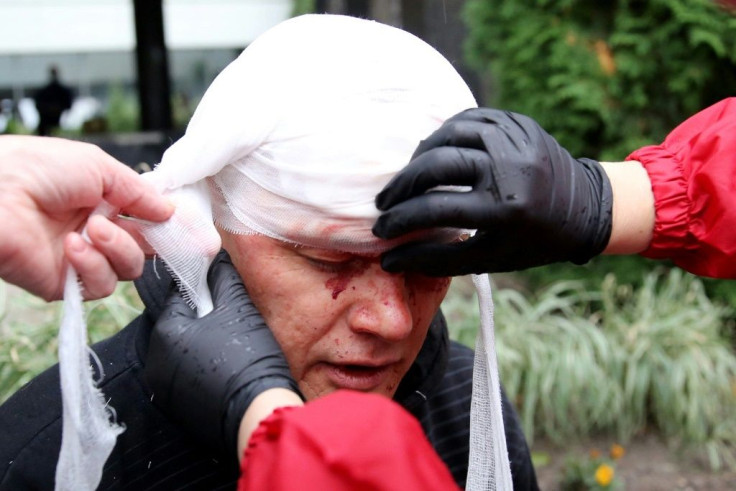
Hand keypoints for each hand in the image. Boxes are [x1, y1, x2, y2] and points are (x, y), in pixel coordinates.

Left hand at [0, 135, 172, 299]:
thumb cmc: (34, 168)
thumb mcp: (98, 167)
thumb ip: (139, 193)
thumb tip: (169, 211)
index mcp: (102, 201)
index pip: (147, 219)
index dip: (171, 226)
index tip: (194, 231)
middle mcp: (94, 231)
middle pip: (144, 249)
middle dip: (157, 242)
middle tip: (162, 234)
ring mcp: (80, 258)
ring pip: (127, 270)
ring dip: (117, 249)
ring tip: (92, 229)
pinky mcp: (64, 283)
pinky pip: (100, 286)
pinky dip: (93, 266)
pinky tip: (73, 246)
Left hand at [145, 251, 300, 459]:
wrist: (259, 412)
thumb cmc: (248, 356)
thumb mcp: (238, 307)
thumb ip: (222, 277)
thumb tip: (213, 257)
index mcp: (164, 333)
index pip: (180, 297)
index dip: (205, 292)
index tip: (225, 297)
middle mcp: (154, 362)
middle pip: (181, 326)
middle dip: (204, 320)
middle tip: (233, 324)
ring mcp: (164, 389)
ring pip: (184, 351)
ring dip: (203, 346)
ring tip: (233, 350)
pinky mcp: (177, 408)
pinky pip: (187, 376)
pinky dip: (204, 369)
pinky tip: (228, 371)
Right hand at [372, 108, 612, 274]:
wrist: (585, 208)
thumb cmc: (531, 242)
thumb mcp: (488, 259)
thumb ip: (435, 259)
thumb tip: (388, 260)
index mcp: (505, 209)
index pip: (435, 208)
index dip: (401, 219)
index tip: (381, 230)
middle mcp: (510, 168)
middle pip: (436, 163)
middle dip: (402, 184)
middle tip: (386, 201)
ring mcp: (515, 138)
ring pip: (448, 133)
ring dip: (420, 155)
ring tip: (408, 178)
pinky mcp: (518, 122)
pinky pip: (469, 118)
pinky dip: (445, 134)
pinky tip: (433, 152)